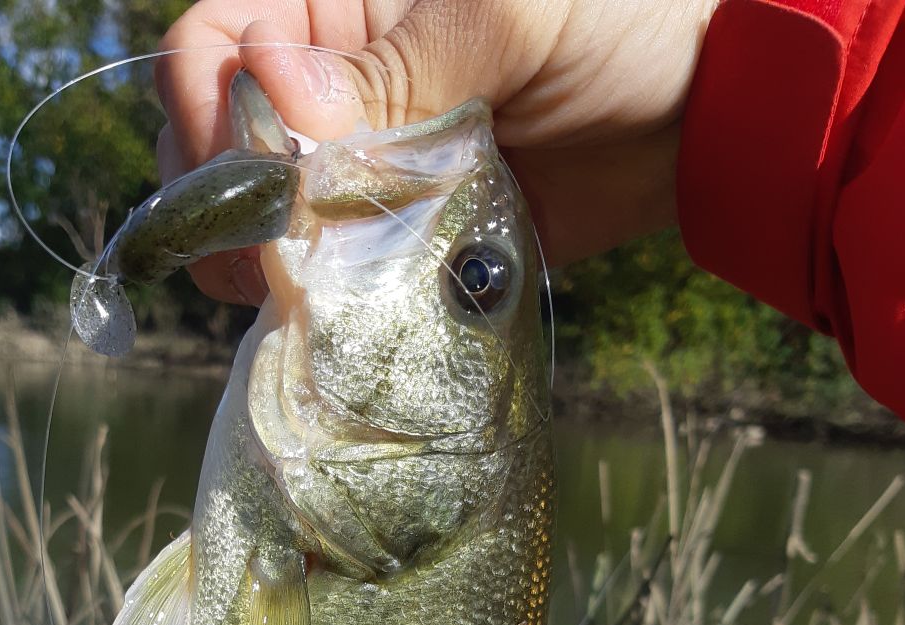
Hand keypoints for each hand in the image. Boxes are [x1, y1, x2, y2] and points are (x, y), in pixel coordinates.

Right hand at [155, 0, 718, 302]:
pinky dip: (325, 301)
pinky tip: (335, 313)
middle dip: (221, 202)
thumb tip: (271, 88)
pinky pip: (335, 276)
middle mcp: (333, 86)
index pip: (212, 46)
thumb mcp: (501, 17)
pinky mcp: (399, 240)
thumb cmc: (616, 19)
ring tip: (295, 290)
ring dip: (267, 261)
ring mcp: (363, 170)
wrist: (700, 118)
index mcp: (337, 5)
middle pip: (216, 144)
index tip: (242, 174)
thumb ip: (391, 66)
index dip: (204, 107)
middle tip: (262, 254)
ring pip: (264, 221)